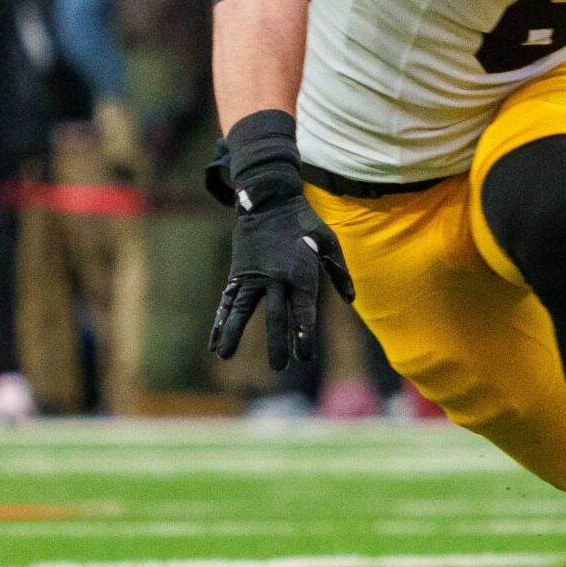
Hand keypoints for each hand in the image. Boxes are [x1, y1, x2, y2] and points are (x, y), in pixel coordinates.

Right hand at [206, 110, 353, 372]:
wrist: (269, 199)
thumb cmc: (304, 222)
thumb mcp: (329, 241)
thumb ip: (339, 271)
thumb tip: (351, 298)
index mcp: (301, 272)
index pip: (303, 310)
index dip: (303, 333)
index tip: (304, 354)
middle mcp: (276, 277)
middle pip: (276, 315)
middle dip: (278, 342)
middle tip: (279, 367)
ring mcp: (254, 275)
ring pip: (242, 309)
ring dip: (234, 333)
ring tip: (225, 356)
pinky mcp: (239, 273)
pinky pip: (228, 301)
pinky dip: (221, 321)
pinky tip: (214, 341)